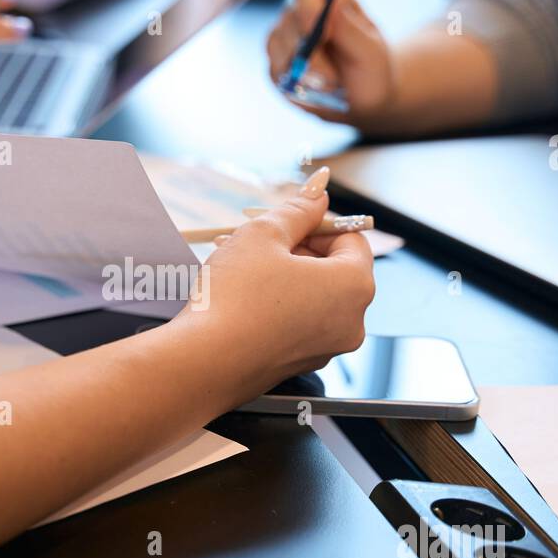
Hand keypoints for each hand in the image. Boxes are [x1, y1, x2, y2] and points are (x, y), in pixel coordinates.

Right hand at [176, 166, 375, 398]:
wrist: (202, 363)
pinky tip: (244, 298)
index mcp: (354, 286)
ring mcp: (327, 348)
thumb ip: (297, 210)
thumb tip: (318, 193)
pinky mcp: (300, 364)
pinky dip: (279, 305)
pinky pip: (299, 322)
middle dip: (298, 249)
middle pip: (335, 269)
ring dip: (285, 276)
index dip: (316, 222)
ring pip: (314, 297)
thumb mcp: (263, 235)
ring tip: (244, 266)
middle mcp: (352, 322)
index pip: (350, 238)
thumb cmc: (234, 298)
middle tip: (259, 240)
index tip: (285, 219)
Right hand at [266, 0, 393, 126]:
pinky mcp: (277, 64)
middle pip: (289, 21)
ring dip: (301, 72)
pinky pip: (274, 71)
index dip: (310, 7)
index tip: (324, 34)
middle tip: (330, 78)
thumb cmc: (370, 68)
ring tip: (330, 89)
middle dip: (309, 53)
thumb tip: (333, 4)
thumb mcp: (371, 51)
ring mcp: (285, 39)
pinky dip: (294, 85)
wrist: (362, 97)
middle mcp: (301, 14)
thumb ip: (351, 30)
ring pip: (276, 46)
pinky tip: (316, 93)